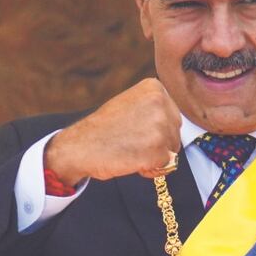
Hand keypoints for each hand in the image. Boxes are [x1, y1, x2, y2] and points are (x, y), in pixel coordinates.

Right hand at [45, 78, 182, 184]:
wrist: (80, 146)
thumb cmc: (103, 128)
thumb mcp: (130, 103)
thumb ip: (154, 108)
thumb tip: (175, 123)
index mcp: (154, 88)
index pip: (172, 115)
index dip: (155, 129)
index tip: (133, 128)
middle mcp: (160, 103)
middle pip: (175, 132)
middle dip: (158, 143)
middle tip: (130, 140)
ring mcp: (160, 126)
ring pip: (171, 149)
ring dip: (154, 155)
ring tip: (130, 148)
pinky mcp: (157, 149)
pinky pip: (166, 165)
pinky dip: (150, 168)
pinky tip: (131, 160)